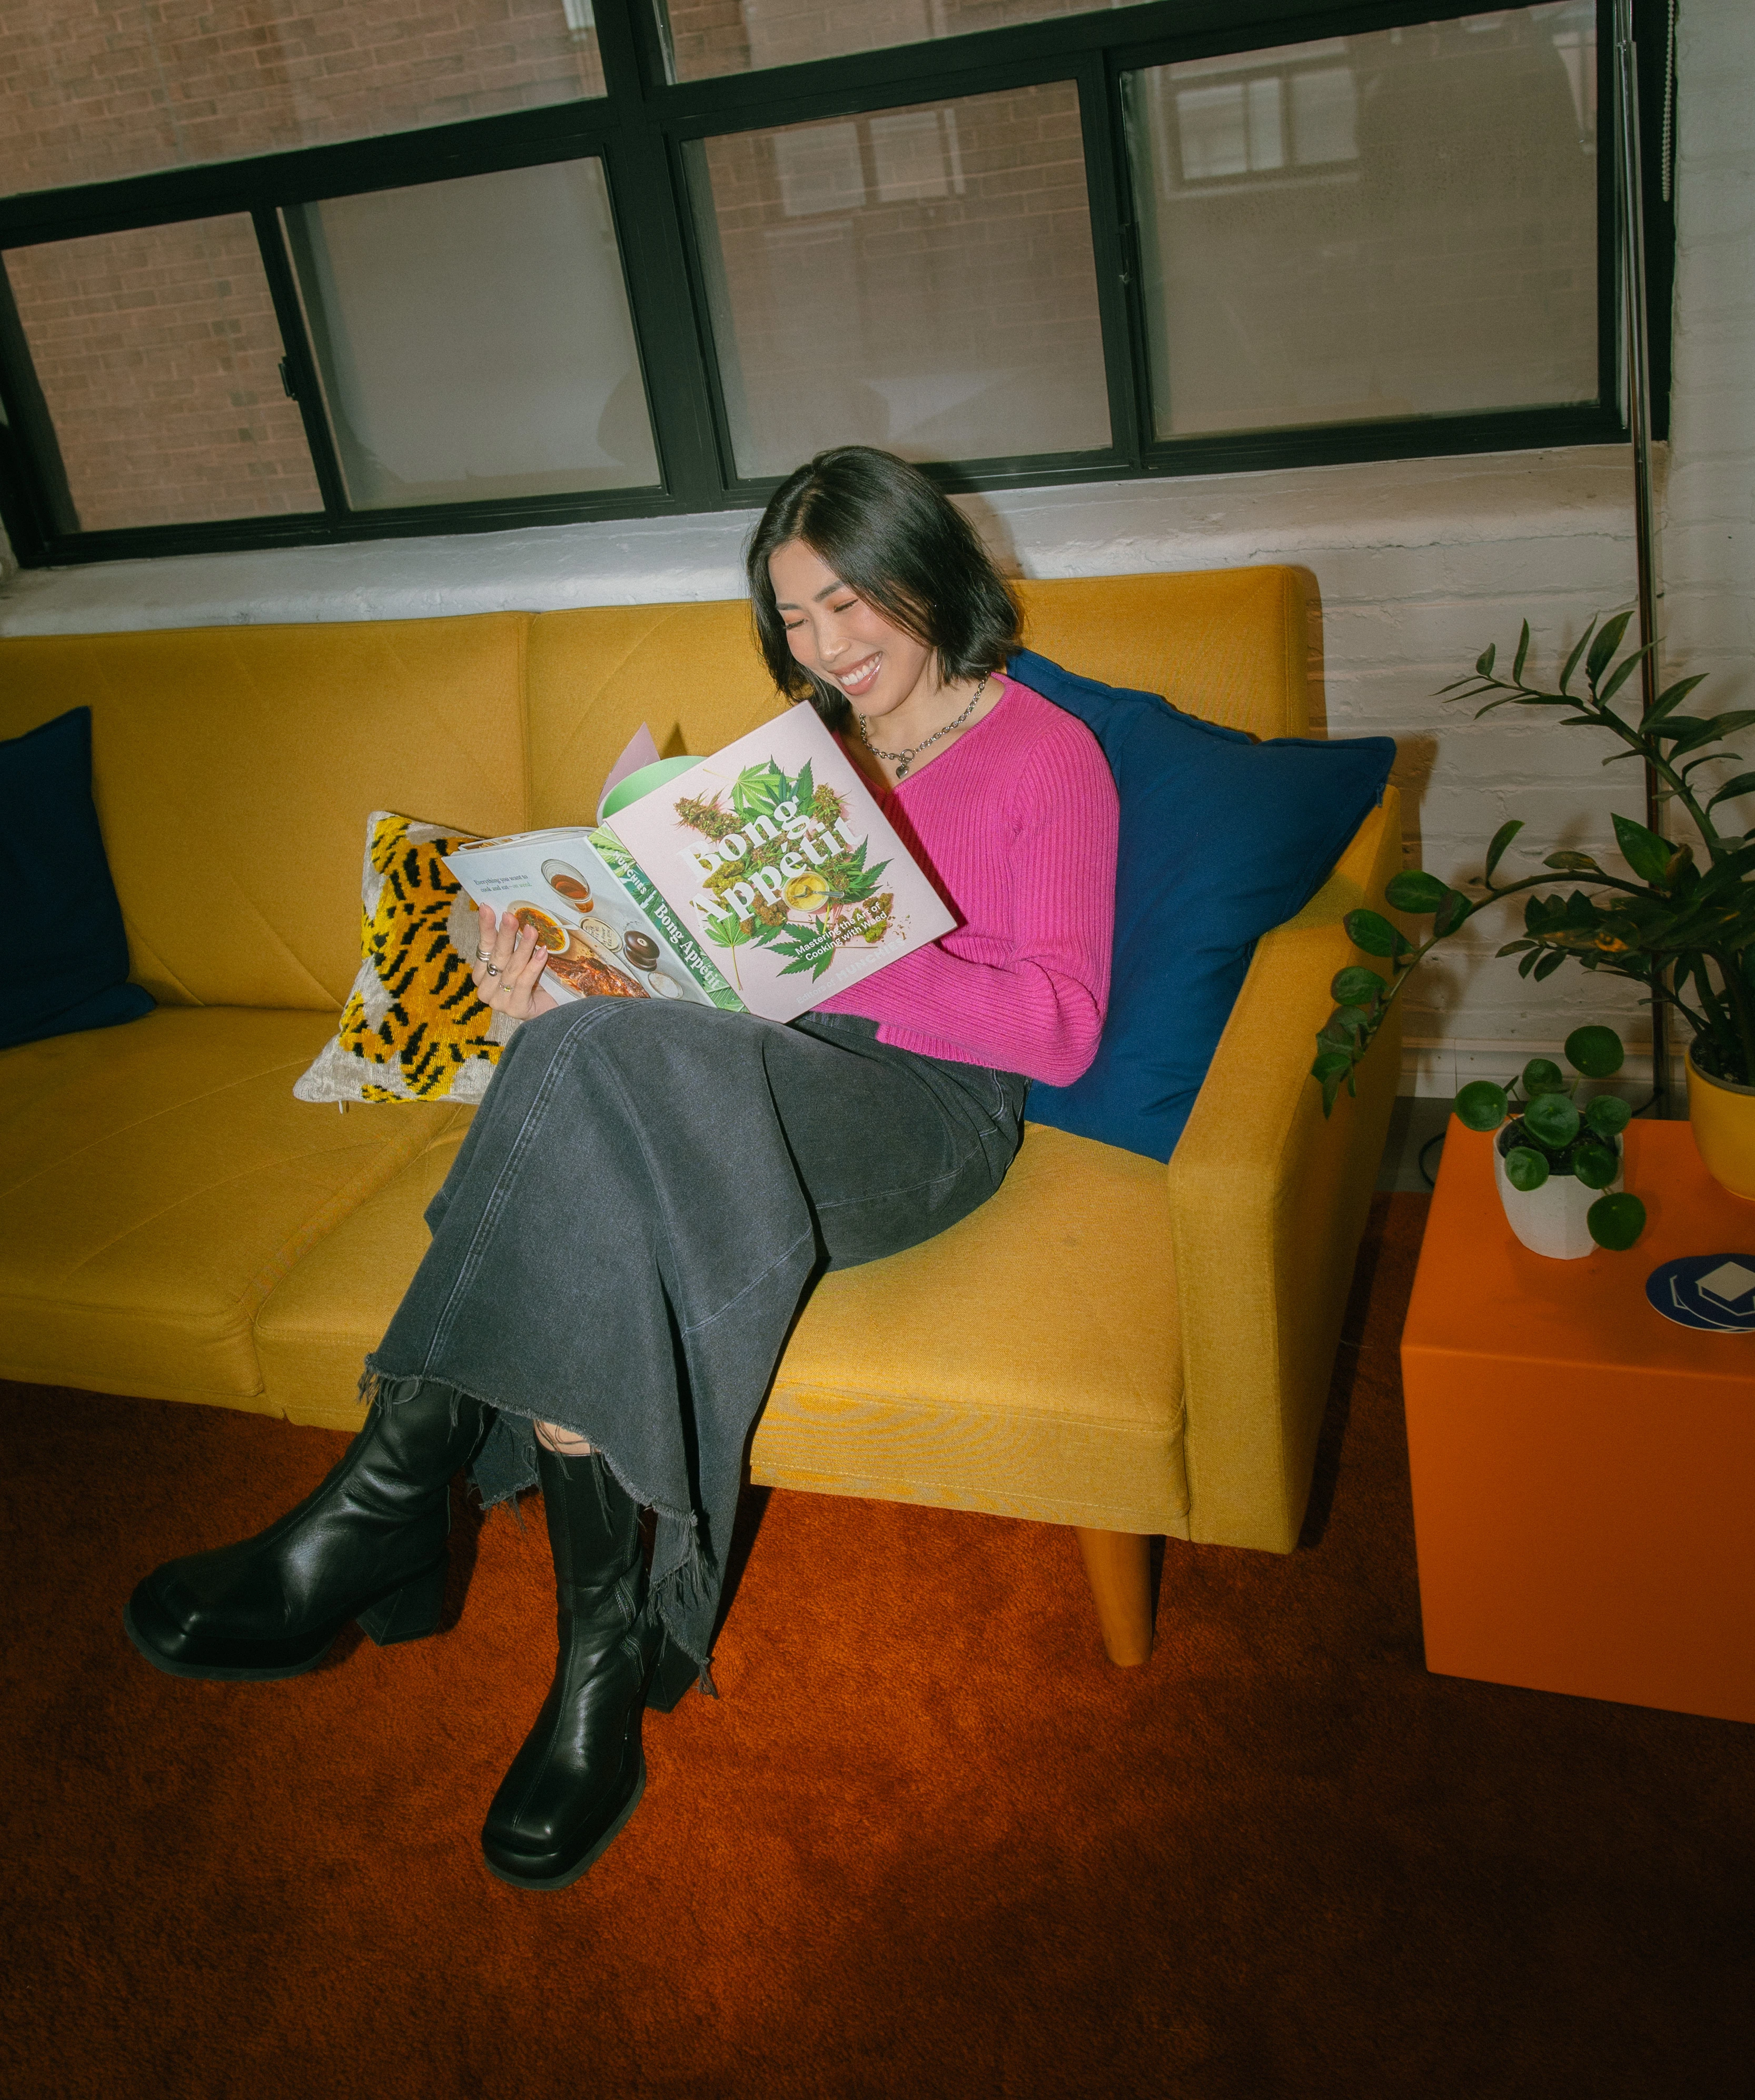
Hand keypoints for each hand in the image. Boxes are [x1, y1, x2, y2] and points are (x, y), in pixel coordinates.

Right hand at [470, 904, 558, 1021]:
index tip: (487, 908)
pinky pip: (523, 982)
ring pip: (511, 968)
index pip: (484, 947)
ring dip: (524, 947)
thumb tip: (511, 915)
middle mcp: (485, 989)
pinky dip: (533, 966)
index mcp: (481, 975)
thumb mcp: (521, 960)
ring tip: (533, 930)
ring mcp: (498, 1001)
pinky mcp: (515, 1009)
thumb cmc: (535, 984)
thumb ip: (512, 944)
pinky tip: (542, 952)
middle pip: (497, 956)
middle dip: (505, 935)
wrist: (553, 1013)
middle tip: (511, 917)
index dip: (486, 928)